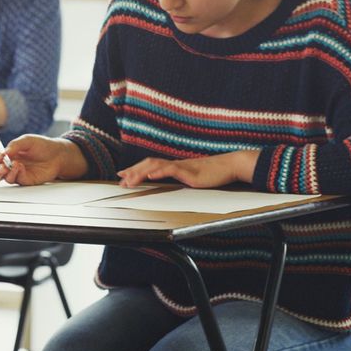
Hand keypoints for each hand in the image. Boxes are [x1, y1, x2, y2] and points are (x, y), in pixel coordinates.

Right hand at [0, 135, 85, 185]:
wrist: (57, 154)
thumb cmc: (41, 146)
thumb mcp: (26, 140)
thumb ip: (14, 145)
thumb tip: (3, 153)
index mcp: (5, 156)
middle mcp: (8, 166)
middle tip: (2, 166)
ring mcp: (17, 174)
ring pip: (3, 179)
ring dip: (6, 172)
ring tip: (15, 164)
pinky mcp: (26, 180)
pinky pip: (16, 180)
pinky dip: (16, 173)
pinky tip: (21, 166)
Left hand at [117, 150, 260, 187]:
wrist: (230, 166)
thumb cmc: (214, 174)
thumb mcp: (194, 179)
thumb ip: (182, 180)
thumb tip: (173, 186)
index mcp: (175, 166)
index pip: (150, 165)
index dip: (136, 170)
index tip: (123, 175)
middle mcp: (175, 164)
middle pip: (148, 164)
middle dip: (133, 171)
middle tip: (120, 179)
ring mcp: (181, 166)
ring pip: (156, 166)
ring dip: (140, 173)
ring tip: (129, 180)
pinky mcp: (189, 172)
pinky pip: (171, 169)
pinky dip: (159, 172)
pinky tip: (150, 176)